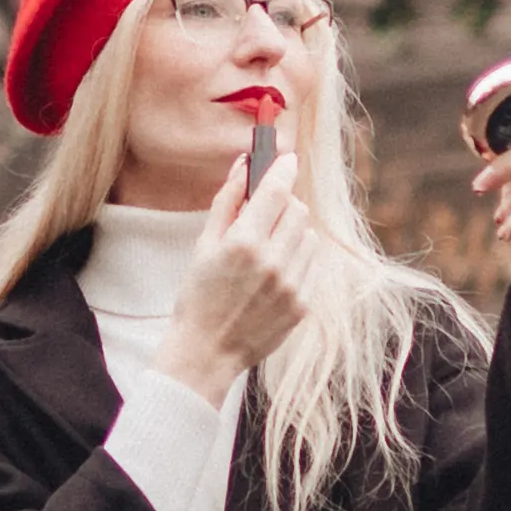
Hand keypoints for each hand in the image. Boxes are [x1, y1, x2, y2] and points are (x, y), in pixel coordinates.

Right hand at [159, 147, 327, 395]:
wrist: (206, 352)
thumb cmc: (198, 296)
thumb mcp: (204, 245)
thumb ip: (226, 201)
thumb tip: (243, 164)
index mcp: (243, 244)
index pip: (276, 190)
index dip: (283, 168)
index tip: (286, 158)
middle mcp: (272, 262)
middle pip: (296, 209)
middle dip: (282, 204)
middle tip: (264, 214)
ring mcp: (291, 285)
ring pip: (308, 235)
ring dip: (291, 232)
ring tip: (268, 249)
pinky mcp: (303, 304)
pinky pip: (312, 263)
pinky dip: (297, 258)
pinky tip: (275, 271)